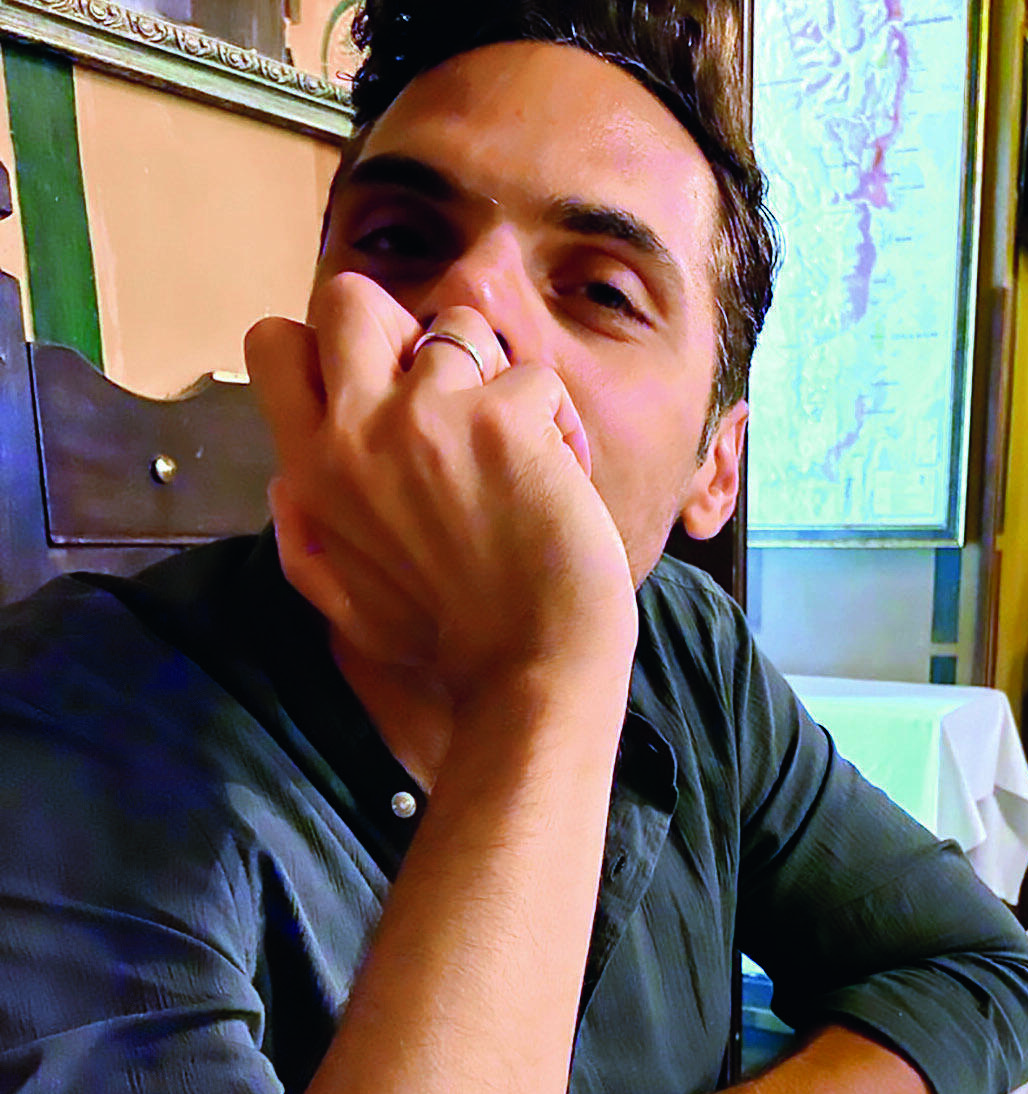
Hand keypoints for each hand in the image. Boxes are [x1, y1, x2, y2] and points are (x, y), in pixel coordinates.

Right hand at [244, 273, 636, 701]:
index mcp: (311, 470)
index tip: (375, 392)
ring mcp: (430, 416)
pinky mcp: (504, 417)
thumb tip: (284, 476)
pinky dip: (556, 424)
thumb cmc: (447, 643)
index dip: (328, 349)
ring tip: (515, 454)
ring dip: (493, 380)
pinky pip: (534, 378)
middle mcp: (358, 429)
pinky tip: (559, 483)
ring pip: (461, 327)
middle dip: (400, 329)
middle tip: (444, 395)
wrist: (531, 668)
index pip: (274, 343)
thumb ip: (304, 537)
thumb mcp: (343, 604)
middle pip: (350, 298)